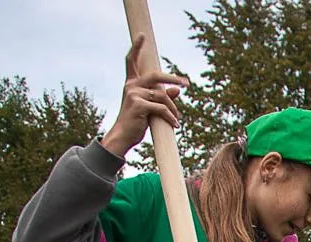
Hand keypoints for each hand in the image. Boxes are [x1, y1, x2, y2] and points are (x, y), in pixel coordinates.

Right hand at [100, 34, 186, 157]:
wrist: (124, 136)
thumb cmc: (136, 121)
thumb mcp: (150, 107)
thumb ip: (162, 97)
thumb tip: (177, 90)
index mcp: (131, 83)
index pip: (132, 61)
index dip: (137, 48)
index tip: (142, 35)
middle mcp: (131, 86)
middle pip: (155, 76)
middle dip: (173, 78)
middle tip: (187, 84)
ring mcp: (133, 94)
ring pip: (162, 96)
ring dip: (173, 108)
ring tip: (176, 119)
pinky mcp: (139, 106)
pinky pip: (161, 108)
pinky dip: (170, 117)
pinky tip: (174, 125)